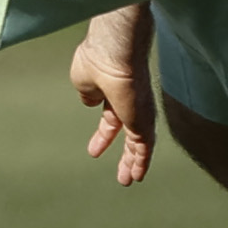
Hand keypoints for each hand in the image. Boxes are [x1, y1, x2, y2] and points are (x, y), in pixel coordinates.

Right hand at [69, 3, 155, 185]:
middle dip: (125, 154)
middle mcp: (131, 103)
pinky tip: (137, 174)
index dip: (104, 135)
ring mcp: (140, 111)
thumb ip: (88, 94)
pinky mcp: (144, 118)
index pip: (112, 119)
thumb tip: (90, 101)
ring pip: (140, 143)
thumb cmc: (96, 57)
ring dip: (133, 162)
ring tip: (128, 180)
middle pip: (130, 134)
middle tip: (123, 174)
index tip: (94, 151)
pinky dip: (141, 161)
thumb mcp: (82, 80)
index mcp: (114, 93)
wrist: (113, 48)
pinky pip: (145, 145)